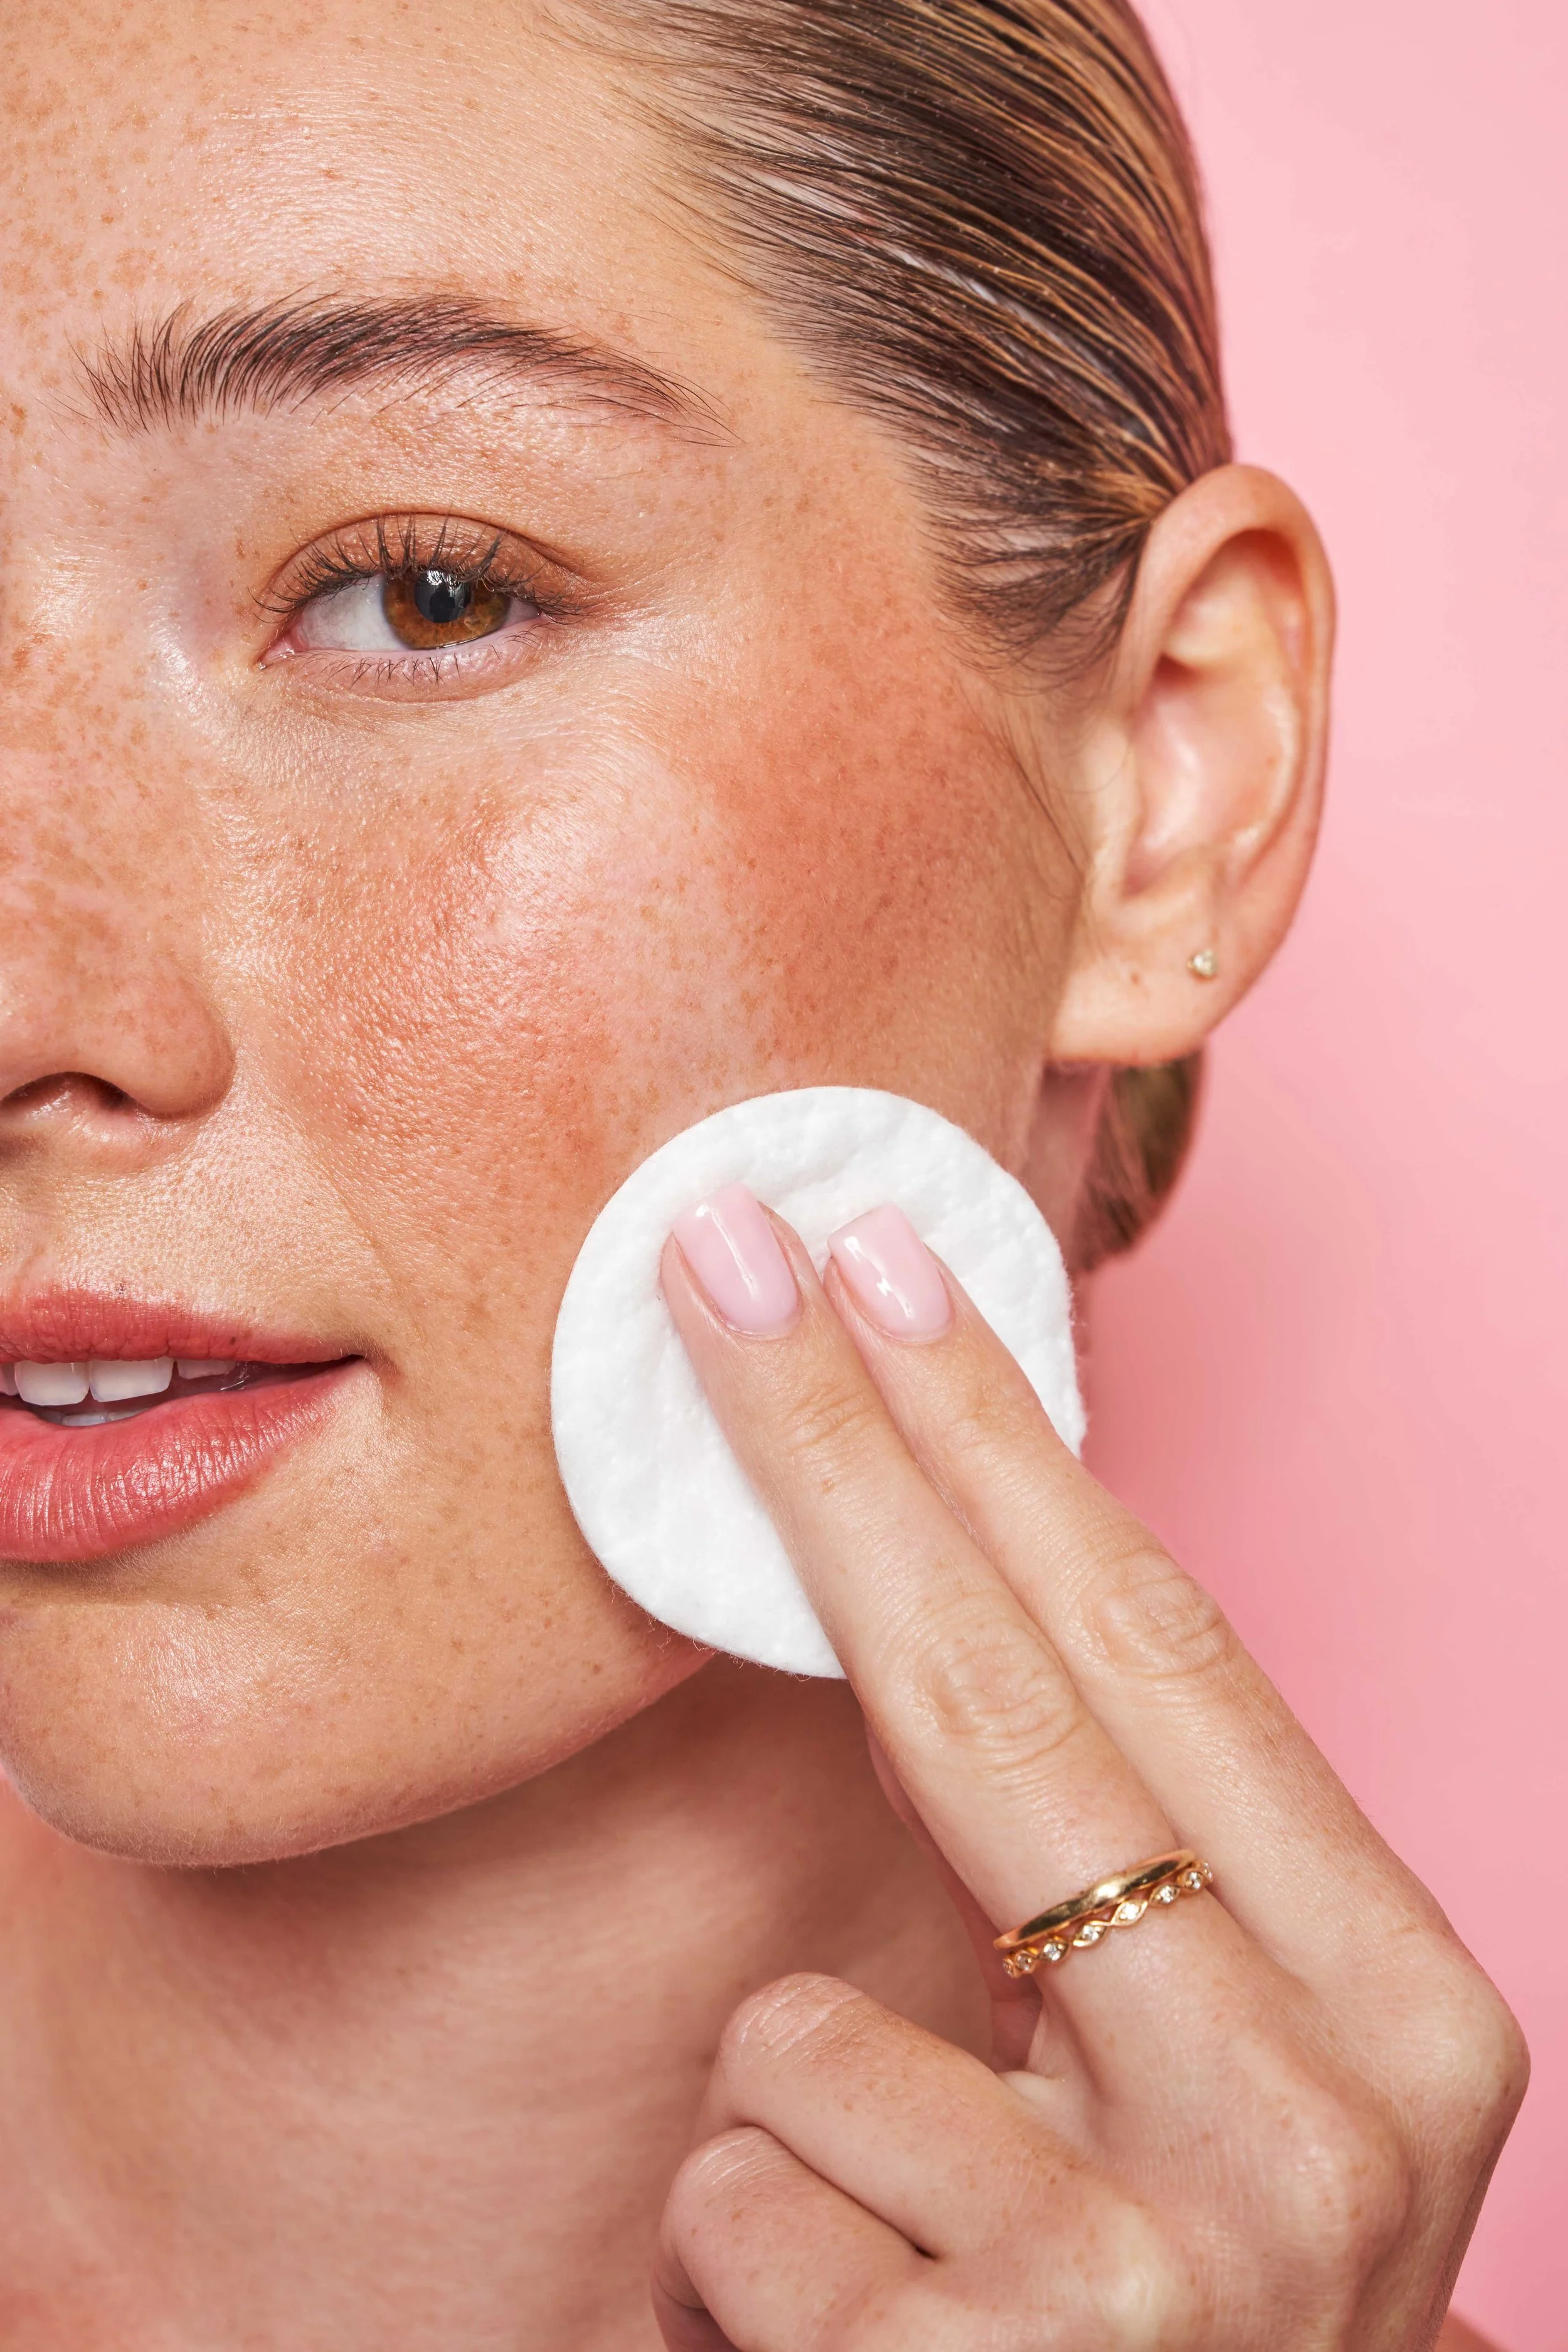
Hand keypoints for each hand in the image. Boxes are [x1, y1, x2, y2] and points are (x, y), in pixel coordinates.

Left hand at [651, 1192, 1524, 2350]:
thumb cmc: (1158, 2304)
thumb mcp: (1190, 2077)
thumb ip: (1098, 1870)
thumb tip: (914, 1564)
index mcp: (1403, 2009)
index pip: (1162, 1651)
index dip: (1002, 1443)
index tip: (885, 1263)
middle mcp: (1325, 2126)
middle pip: (1006, 1708)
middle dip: (839, 1454)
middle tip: (725, 1255)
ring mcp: (1166, 2274)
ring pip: (807, 2022)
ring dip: (789, 2106)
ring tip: (898, 2243)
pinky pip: (745, 2188)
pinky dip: (746, 2250)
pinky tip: (855, 2349)